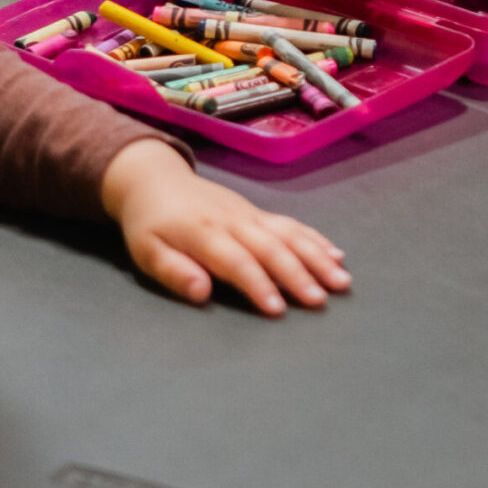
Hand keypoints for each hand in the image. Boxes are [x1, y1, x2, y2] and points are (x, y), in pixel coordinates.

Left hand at [102, 138, 350, 316]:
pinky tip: (336, 255)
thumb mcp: (146, 250)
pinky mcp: (258, 212)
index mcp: (203, 233)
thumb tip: (201, 293)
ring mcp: (249, 214)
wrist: (154, 179)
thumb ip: (173, 271)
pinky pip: (291, 225)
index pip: (236, 262)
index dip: (258, 284)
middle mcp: (233, 221)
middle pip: (271, 247)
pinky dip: (316, 240)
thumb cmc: (149, 224)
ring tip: (341, 281)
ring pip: (289, 235)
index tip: (277, 309)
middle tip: (319, 300)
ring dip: (317, 257)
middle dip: (298, 274)